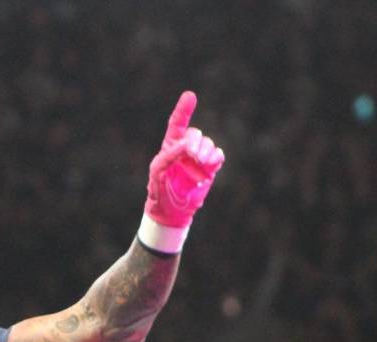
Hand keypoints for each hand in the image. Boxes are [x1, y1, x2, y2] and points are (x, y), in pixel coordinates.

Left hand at [144, 91, 224, 229]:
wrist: (171, 211)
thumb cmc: (159, 190)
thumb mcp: (158, 171)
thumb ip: (169, 155)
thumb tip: (186, 144)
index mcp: (170, 146)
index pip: (178, 123)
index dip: (184, 109)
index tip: (190, 96)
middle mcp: (185, 148)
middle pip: (195, 134)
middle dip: (195, 142)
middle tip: (193, 155)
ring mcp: (199, 158)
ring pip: (208, 144)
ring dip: (206, 151)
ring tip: (201, 164)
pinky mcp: (210, 168)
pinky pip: (218, 155)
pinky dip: (216, 158)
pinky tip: (210, 166)